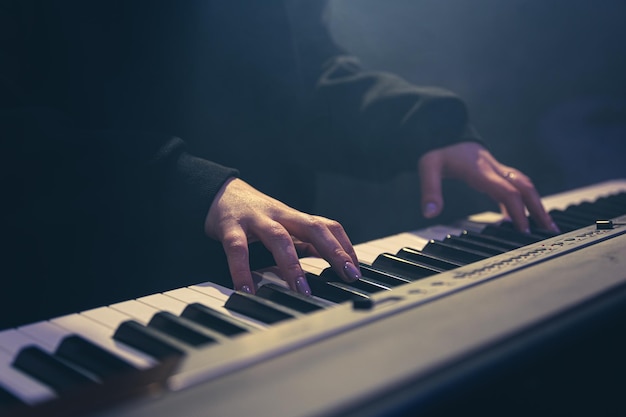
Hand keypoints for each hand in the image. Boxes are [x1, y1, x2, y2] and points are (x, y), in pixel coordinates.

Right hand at [204, 177, 360, 294]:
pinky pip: (238, 249)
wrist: (219, 192)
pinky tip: (247, 290)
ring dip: (293, 266)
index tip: (356, 271)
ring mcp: (256, 219)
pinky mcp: (230, 226)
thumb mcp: (283, 226)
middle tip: (347, 276)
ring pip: (279, 238)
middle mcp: (280, 215)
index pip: (327, 226)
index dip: (344, 246)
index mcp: (294, 217)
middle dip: (333, 251)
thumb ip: (304, 243)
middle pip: (313, 227)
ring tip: (302, 291)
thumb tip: (333, 262)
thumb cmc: (256, 214)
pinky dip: (242, 271)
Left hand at [417, 142, 558, 232]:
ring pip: (524, 186)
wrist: (444, 127)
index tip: (524, 231)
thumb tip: (430, 213)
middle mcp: (494, 169)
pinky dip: (518, 202)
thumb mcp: (427, 167)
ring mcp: (496, 169)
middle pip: (524, 188)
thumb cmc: (437, 148)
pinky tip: (516, 218)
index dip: (518, 212)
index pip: (507, 192)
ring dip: (535, 205)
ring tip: (545, 225)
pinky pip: (513, 186)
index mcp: (481, 170)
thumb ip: (429, 190)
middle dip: (538, 209)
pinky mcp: (493, 171)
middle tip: (550, 230)